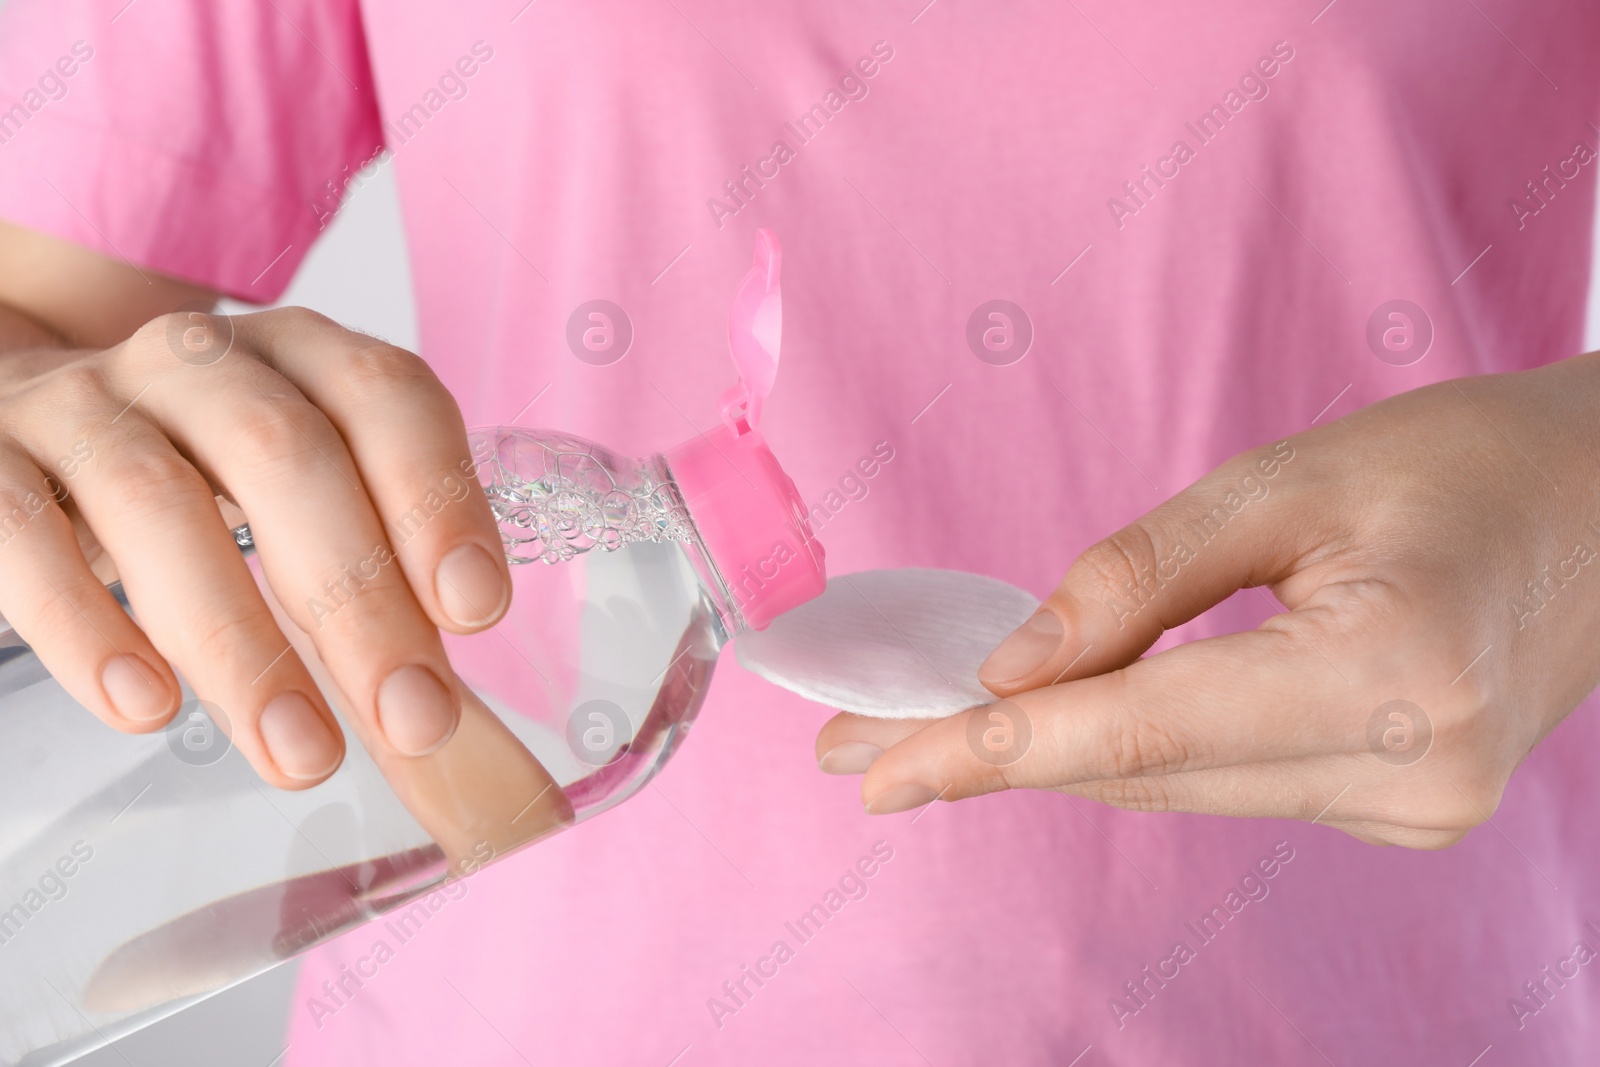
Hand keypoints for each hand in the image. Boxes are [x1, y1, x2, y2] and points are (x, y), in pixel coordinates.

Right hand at [0, 306, 510, 788]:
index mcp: (297, 358)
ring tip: (300, 754)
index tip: (474, 610)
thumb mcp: (293, 502)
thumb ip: (374, 582)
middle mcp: (192, 362)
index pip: (385, 395)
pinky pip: (19, 533)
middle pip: (283, 453)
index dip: (436, 495)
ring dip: (239, 641)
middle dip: (358, 596)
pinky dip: (85, 625)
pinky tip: (146, 707)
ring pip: (155, 501)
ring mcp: (76, 402)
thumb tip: (446, 719)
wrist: (13, 428)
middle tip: (410, 718)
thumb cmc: (194, 479)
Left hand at [816, 354, 1599, 847]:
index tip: (868, 767)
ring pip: (1179, 786)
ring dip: (1059, 752)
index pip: (1134, 731)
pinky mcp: (1406, 812)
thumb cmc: (1463, 461)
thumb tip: (1013, 670)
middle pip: (1141, 772)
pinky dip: (1146, 747)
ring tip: (940, 726)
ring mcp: (1413, 812)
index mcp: (1385, 680)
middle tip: (865, 741)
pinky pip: (1231, 783)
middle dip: (990, 754)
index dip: (983, 752)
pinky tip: (1075, 717)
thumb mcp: (1285, 481)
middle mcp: (1405, 776)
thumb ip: (1139, 579)